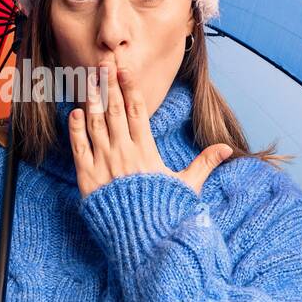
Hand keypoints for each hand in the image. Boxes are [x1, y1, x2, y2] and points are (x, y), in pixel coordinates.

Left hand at [68, 57, 232, 200]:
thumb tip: (227, 149)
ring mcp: (104, 163)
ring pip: (95, 123)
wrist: (141, 238)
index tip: (125, 70)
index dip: (130, 89)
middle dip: (108, 85)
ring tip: (88, 79)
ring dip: (91, 99)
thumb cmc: (164, 212)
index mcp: (146, 151)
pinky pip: (79, 147)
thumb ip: (204, 163)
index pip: (137, 111)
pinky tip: (75, 112)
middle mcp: (124, 152)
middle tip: (102, 63)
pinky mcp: (88, 177)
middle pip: (114, 111)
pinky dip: (76, 129)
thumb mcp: (187, 186)